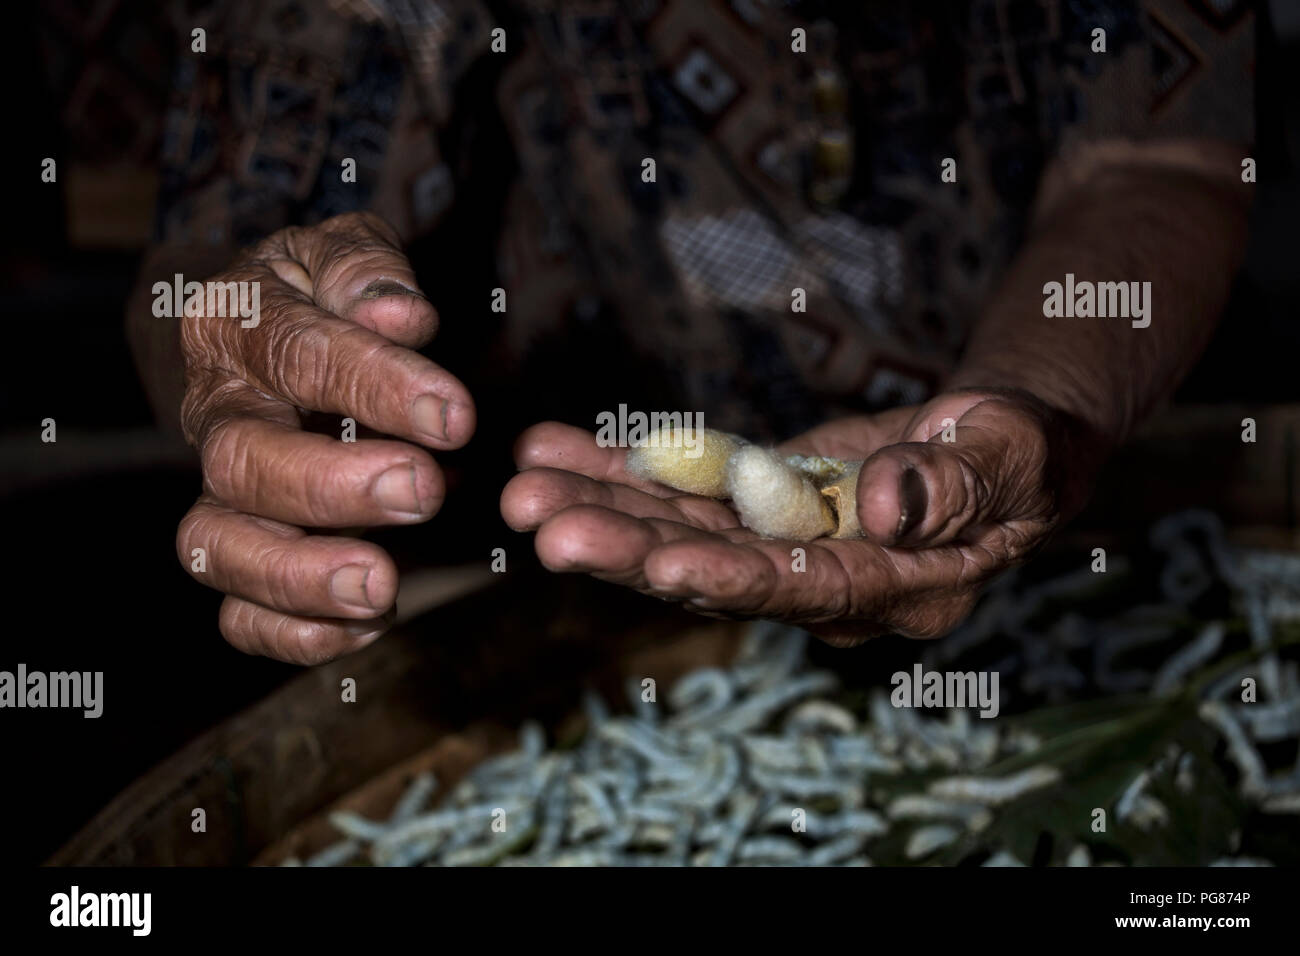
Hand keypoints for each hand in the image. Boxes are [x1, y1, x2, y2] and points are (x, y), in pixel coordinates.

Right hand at [174, 212, 474, 663]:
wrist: (255, 332)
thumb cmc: (317, 294)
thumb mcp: (340, 251)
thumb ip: (368, 271)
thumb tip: (403, 315)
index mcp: (240, 328)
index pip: (299, 354)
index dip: (377, 388)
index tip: (455, 416)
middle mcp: (217, 414)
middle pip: (243, 463)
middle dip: (333, 487)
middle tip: (423, 492)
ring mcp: (218, 491)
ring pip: (217, 547)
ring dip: (298, 577)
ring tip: (382, 587)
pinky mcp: (238, 550)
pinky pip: (232, 610)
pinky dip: (288, 634)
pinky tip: (365, 627)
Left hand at [501, 389, 1098, 645]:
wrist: (993, 443)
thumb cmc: (1021, 450)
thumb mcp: (1013, 455)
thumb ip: (962, 483)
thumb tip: (892, 501)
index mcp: (895, 588)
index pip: (804, 590)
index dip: (729, 577)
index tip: (655, 563)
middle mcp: (822, 581)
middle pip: (713, 568)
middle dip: (625, 545)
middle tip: (538, 522)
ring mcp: (781, 543)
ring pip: (680, 527)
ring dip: (600, 504)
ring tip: (522, 479)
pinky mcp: (756, 503)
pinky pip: (681, 487)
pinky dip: (621, 467)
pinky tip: (557, 449)